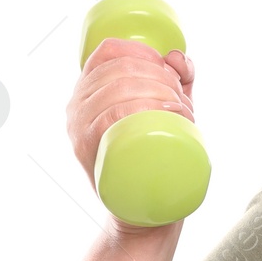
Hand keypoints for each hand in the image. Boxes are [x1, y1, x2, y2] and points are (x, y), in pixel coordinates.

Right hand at [66, 37, 195, 188]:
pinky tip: (169, 113)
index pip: (109, 50)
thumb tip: (178, 57)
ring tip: (184, 112)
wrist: (142, 210)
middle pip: (121, 69)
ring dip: (162, 93)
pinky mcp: (87, 149)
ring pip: (119, 90)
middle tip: (184, 102)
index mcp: (89, 89)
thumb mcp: (166, 111)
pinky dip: (144, 108)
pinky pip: (110, 116)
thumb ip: (177, 81)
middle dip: (163, 77)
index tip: (170, 70)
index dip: (143, 50)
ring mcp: (79, 127)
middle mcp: (77, 104)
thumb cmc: (153, 156)